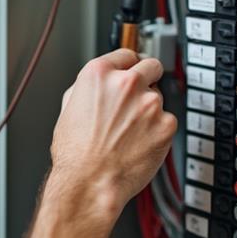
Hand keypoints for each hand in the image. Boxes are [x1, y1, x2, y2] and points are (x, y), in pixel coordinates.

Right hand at [49, 49, 176, 218]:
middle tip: (139, 97)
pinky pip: (167, 121)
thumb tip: (100, 85)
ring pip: (159, 97)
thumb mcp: (68, 109)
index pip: (126, 55)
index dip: (129, 65)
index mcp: (99, 74)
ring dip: (149, 110)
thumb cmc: (75, 154)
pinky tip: (140, 143)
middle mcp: (126, 83)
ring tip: (130, 132)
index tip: (133, 71)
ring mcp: (149, 102)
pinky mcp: (166, 124)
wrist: (90, 183)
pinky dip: (158, 131)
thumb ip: (88, 88)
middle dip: (148, 78)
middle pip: (151, 66)